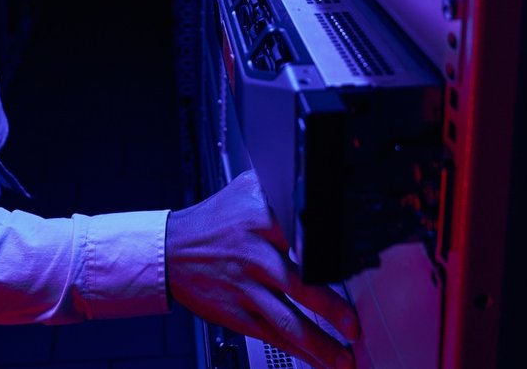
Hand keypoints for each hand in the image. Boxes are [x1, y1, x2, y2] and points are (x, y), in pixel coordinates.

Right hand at [167, 170, 360, 368]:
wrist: (171, 249)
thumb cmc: (216, 219)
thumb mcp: (247, 189)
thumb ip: (282, 185)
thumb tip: (321, 176)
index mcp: (262, 218)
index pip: (303, 235)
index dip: (328, 252)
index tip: (353, 266)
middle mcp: (255, 255)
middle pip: (299, 284)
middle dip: (330, 309)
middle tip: (354, 326)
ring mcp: (245, 288)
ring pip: (287, 320)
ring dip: (318, 343)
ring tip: (344, 359)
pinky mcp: (236, 314)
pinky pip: (271, 335)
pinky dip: (297, 352)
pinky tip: (317, 361)